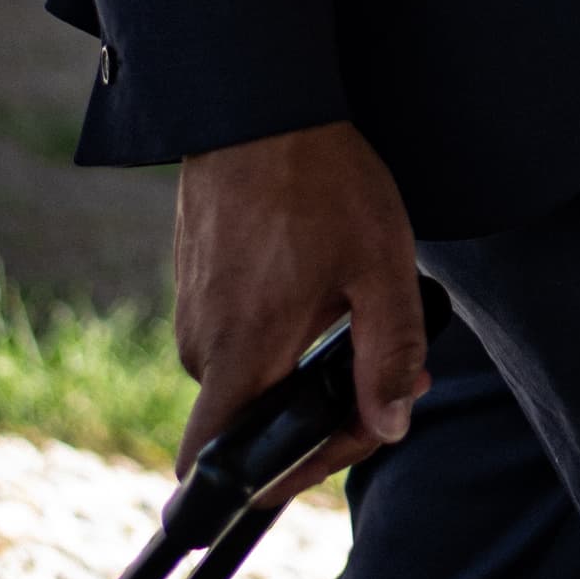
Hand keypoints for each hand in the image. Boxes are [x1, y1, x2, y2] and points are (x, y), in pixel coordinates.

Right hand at [170, 119, 426, 476]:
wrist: (255, 102)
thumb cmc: (320, 181)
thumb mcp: (379, 267)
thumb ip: (387, 356)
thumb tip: (389, 428)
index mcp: (241, 355)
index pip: (218, 474)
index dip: (289, 477)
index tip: (356, 428)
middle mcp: (201, 347)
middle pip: (250, 430)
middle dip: (321, 418)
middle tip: (385, 372)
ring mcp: (191, 314)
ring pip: (249, 382)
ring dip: (303, 372)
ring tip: (359, 317)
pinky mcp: (194, 286)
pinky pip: (236, 341)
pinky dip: (281, 337)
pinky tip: (322, 290)